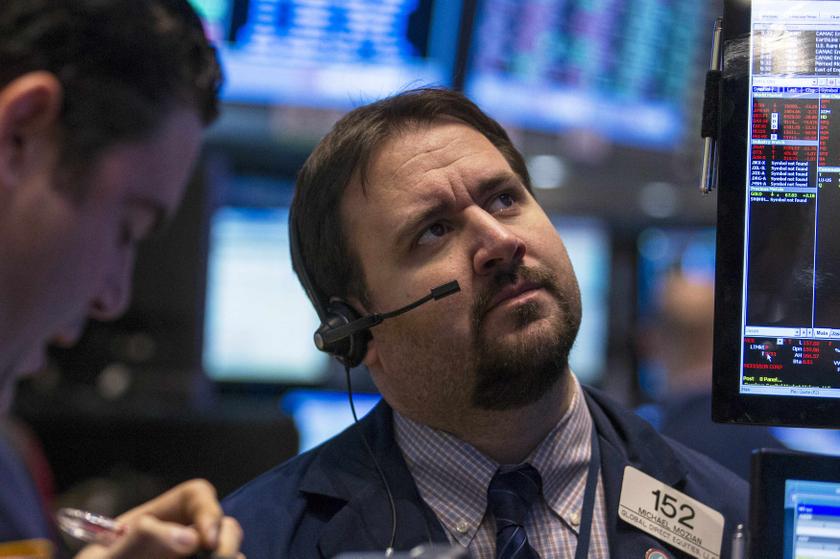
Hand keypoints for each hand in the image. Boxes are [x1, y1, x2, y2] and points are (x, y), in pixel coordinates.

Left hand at [73, 479, 243, 558]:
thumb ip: (140, 543)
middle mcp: (181, 539)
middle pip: (222, 523)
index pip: (195, 496)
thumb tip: (188, 537)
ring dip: (234, 556)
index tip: (205, 539)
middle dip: (229, 538)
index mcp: (157, 521)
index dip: (208, 509)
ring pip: (230, 552)